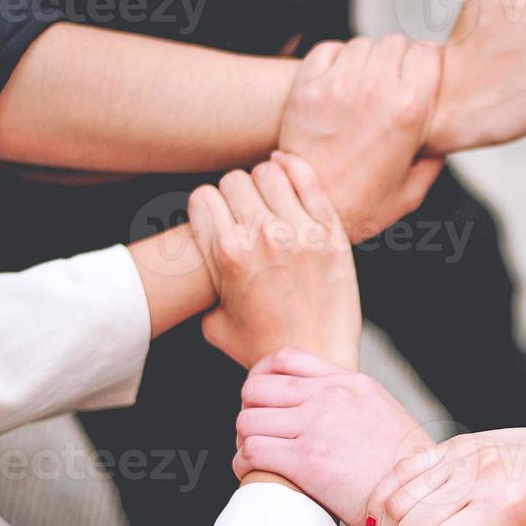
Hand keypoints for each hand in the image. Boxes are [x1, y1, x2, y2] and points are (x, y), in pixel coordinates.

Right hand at [188, 154, 359, 369]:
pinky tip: (287, 169)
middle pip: (234, 181)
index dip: (206, 207)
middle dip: (233, 195)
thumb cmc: (260, 346)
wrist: (314, 359)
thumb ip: (203, 282)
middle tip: (243, 213)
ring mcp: (299, 231)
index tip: (216, 219)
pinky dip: (293, 166)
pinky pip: (308, 178)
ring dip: (263, 181)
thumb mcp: (212, 321)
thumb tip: (195, 262)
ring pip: (269, 172)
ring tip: (267, 198)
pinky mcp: (330, 231)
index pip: (202, 197)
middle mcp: (261, 236)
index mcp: (227, 254)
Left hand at [232, 350, 434, 525]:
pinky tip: (252, 474)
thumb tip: (322, 413)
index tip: (264, 401)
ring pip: (248, 421)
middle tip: (259, 433)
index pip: (286, 359)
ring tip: (256, 457)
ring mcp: (316, 427)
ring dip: (245, 440)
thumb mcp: (382, 413)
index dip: (262, 378)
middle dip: (250, 411)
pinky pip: (251, 453)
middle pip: (257, 388)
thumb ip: (350, 403)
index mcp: (350, 382)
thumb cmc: (405, 466)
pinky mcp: (306, 462)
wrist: (420, 496)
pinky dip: (242, 464)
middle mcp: (330, 397)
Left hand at [279, 34, 443, 240]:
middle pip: (396, 43)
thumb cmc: (360, 206)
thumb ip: (433, 159)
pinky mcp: (307, 87)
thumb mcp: (412, 190)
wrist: (306, 211)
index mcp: (409, 109)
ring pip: (363, 44)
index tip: (422, 75)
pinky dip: (336, 60)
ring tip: (364, 84)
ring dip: (367, 59)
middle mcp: (375, 90)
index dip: (428, 64)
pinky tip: (339, 82)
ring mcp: (338, 85)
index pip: (428, 54)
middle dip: (398, 59)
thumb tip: (441, 139)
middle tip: (392, 82)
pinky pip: (328, 50)